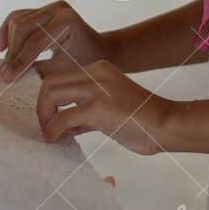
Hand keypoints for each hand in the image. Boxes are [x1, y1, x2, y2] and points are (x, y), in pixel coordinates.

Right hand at [0, 0, 108, 82]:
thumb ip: (37, 71)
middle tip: (5, 75)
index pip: (35, 41)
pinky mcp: (41, 11)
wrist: (98, 50)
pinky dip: (8, 32)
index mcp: (66, 20)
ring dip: (10, 44)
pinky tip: (3, 48)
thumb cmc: (86, 61)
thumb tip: (10, 75)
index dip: (19, 61)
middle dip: (13, 53)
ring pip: (17, 22)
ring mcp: (49, 7)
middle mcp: (57, 8)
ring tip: (8, 66)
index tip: (7, 78)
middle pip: (22, 28)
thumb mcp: (64, 70)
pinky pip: (17, 18)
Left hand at [35, 60, 173, 155]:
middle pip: (49, 82)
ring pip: (51, 95)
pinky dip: (53, 131)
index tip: (48, 117)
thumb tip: (63, 125)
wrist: (166, 124)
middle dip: (41, 107)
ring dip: (44, 117)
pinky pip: (63, 118)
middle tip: (46, 126)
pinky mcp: (99, 107)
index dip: (47, 98)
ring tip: (50, 133)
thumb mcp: (110, 107)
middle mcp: (96, 72)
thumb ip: (87, 111)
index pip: (60, 76)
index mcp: (99, 69)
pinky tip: (55, 140)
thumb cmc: (142, 121)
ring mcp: (97, 88)